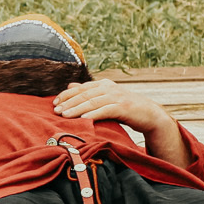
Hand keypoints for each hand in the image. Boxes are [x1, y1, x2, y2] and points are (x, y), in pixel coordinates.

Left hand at [53, 79, 190, 167]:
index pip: (81, 88)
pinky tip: (84, 119)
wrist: (149, 115)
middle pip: (84, 94)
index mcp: (104, 84)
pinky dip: (94, 114)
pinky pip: (106, 110)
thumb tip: (69, 86)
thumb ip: (89, 92)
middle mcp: (109, 88)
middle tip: (56, 110)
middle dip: (68, 102)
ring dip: (77, 108)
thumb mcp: (105, 98)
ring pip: (93, 101)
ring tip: (65, 115)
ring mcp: (117, 96)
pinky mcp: (124, 107)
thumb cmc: (124, 108)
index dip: (66, 95)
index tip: (54, 103)